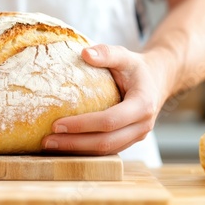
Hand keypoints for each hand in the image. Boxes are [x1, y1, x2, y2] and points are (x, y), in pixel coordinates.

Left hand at [42, 44, 167, 154]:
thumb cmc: (136, 68)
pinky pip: (106, 151)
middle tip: (47, 141)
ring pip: (106, 151)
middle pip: (106, 142)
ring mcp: (136, 137)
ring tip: (51, 145)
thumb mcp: (125, 56)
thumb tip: (85, 53)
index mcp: (142, 105)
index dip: (83, 124)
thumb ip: (106, 53)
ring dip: (77, 151)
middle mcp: (142, 126)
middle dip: (75, 143)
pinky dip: (85, 151)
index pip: (109, 120)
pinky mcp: (128, 141)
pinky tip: (65, 146)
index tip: (56, 124)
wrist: (157, 81)